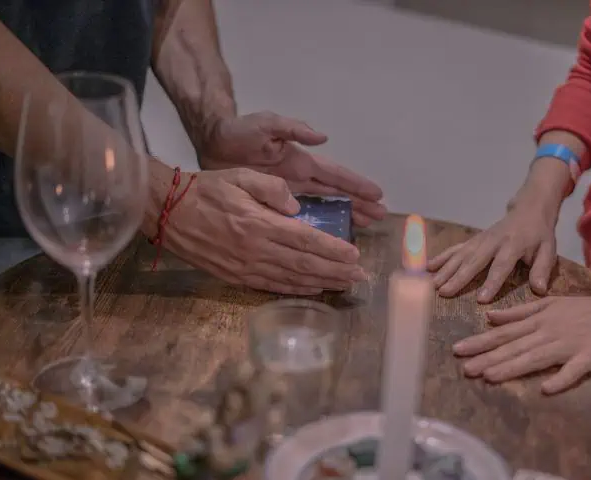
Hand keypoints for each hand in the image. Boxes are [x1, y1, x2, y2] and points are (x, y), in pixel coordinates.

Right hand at [155, 167, 367, 294]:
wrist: (168, 212)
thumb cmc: (207, 190)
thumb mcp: (241, 176)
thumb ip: (273, 189)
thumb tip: (298, 207)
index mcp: (260, 223)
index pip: (306, 240)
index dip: (333, 250)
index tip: (354, 255)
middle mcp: (256, 250)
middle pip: (305, 265)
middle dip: (337, 272)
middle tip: (361, 276)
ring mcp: (246, 267)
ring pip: (292, 280)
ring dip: (322, 284)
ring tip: (346, 285)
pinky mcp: (236, 277)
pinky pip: (272, 287)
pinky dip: (297, 290)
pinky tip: (314, 290)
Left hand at [199, 111, 385, 226]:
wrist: (211, 143)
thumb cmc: (239, 132)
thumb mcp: (267, 124)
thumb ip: (292, 128)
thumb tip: (321, 137)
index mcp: (300, 162)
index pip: (334, 175)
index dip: (356, 185)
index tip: (378, 194)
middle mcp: (299, 180)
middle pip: (335, 196)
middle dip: (357, 205)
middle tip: (379, 217)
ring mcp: (286, 195)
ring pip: (321, 211)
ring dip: (342, 219)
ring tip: (363, 229)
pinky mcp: (272, 207)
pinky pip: (297, 223)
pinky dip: (312, 232)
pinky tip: (323, 243)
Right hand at [428, 182, 559, 302]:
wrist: (529, 208)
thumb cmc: (539, 234)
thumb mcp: (548, 250)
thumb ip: (542, 270)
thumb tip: (540, 290)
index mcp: (513, 245)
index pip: (501, 266)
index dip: (491, 283)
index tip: (481, 299)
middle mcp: (493, 241)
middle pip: (474, 261)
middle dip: (458, 277)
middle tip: (444, 292)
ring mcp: (480, 240)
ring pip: (460, 255)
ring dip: (445, 269)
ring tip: (433, 284)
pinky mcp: (473, 240)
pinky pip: (455, 249)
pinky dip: (441, 257)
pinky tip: (428, 267)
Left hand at [453, 294, 590, 394]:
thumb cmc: (588, 310)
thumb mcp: (551, 304)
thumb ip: (520, 311)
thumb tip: (490, 316)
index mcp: (540, 319)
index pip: (504, 333)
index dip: (481, 342)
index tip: (458, 350)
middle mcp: (549, 331)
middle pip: (514, 346)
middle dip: (488, 357)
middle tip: (464, 368)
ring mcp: (570, 344)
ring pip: (536, 357)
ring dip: (512, 367)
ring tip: (489, 377)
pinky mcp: (590, 357)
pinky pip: (574, 370)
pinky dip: (561, 379)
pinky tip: (545, 389)